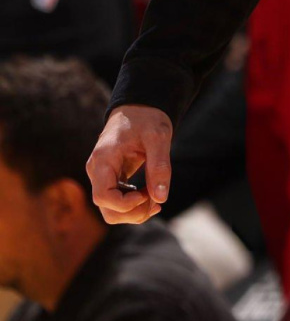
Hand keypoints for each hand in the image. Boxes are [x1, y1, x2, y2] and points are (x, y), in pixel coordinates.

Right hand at [86, 105, 172, 223]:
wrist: (138, 107)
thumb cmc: (147, 118)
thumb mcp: (158, 137)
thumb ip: (159, 167)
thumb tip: (161, 198)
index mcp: (103, 159)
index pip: (103, 197)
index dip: (126, 204)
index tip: (148, 194)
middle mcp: (97, 171)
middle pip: (106, 209)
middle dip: (133, 213)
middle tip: (156, 201)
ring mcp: (102, 176)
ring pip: (110, 210)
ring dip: (134, 212)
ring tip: (155, 200)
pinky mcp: (110, 178)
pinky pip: (116, 201)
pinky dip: (133, 205)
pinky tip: (151, 196)